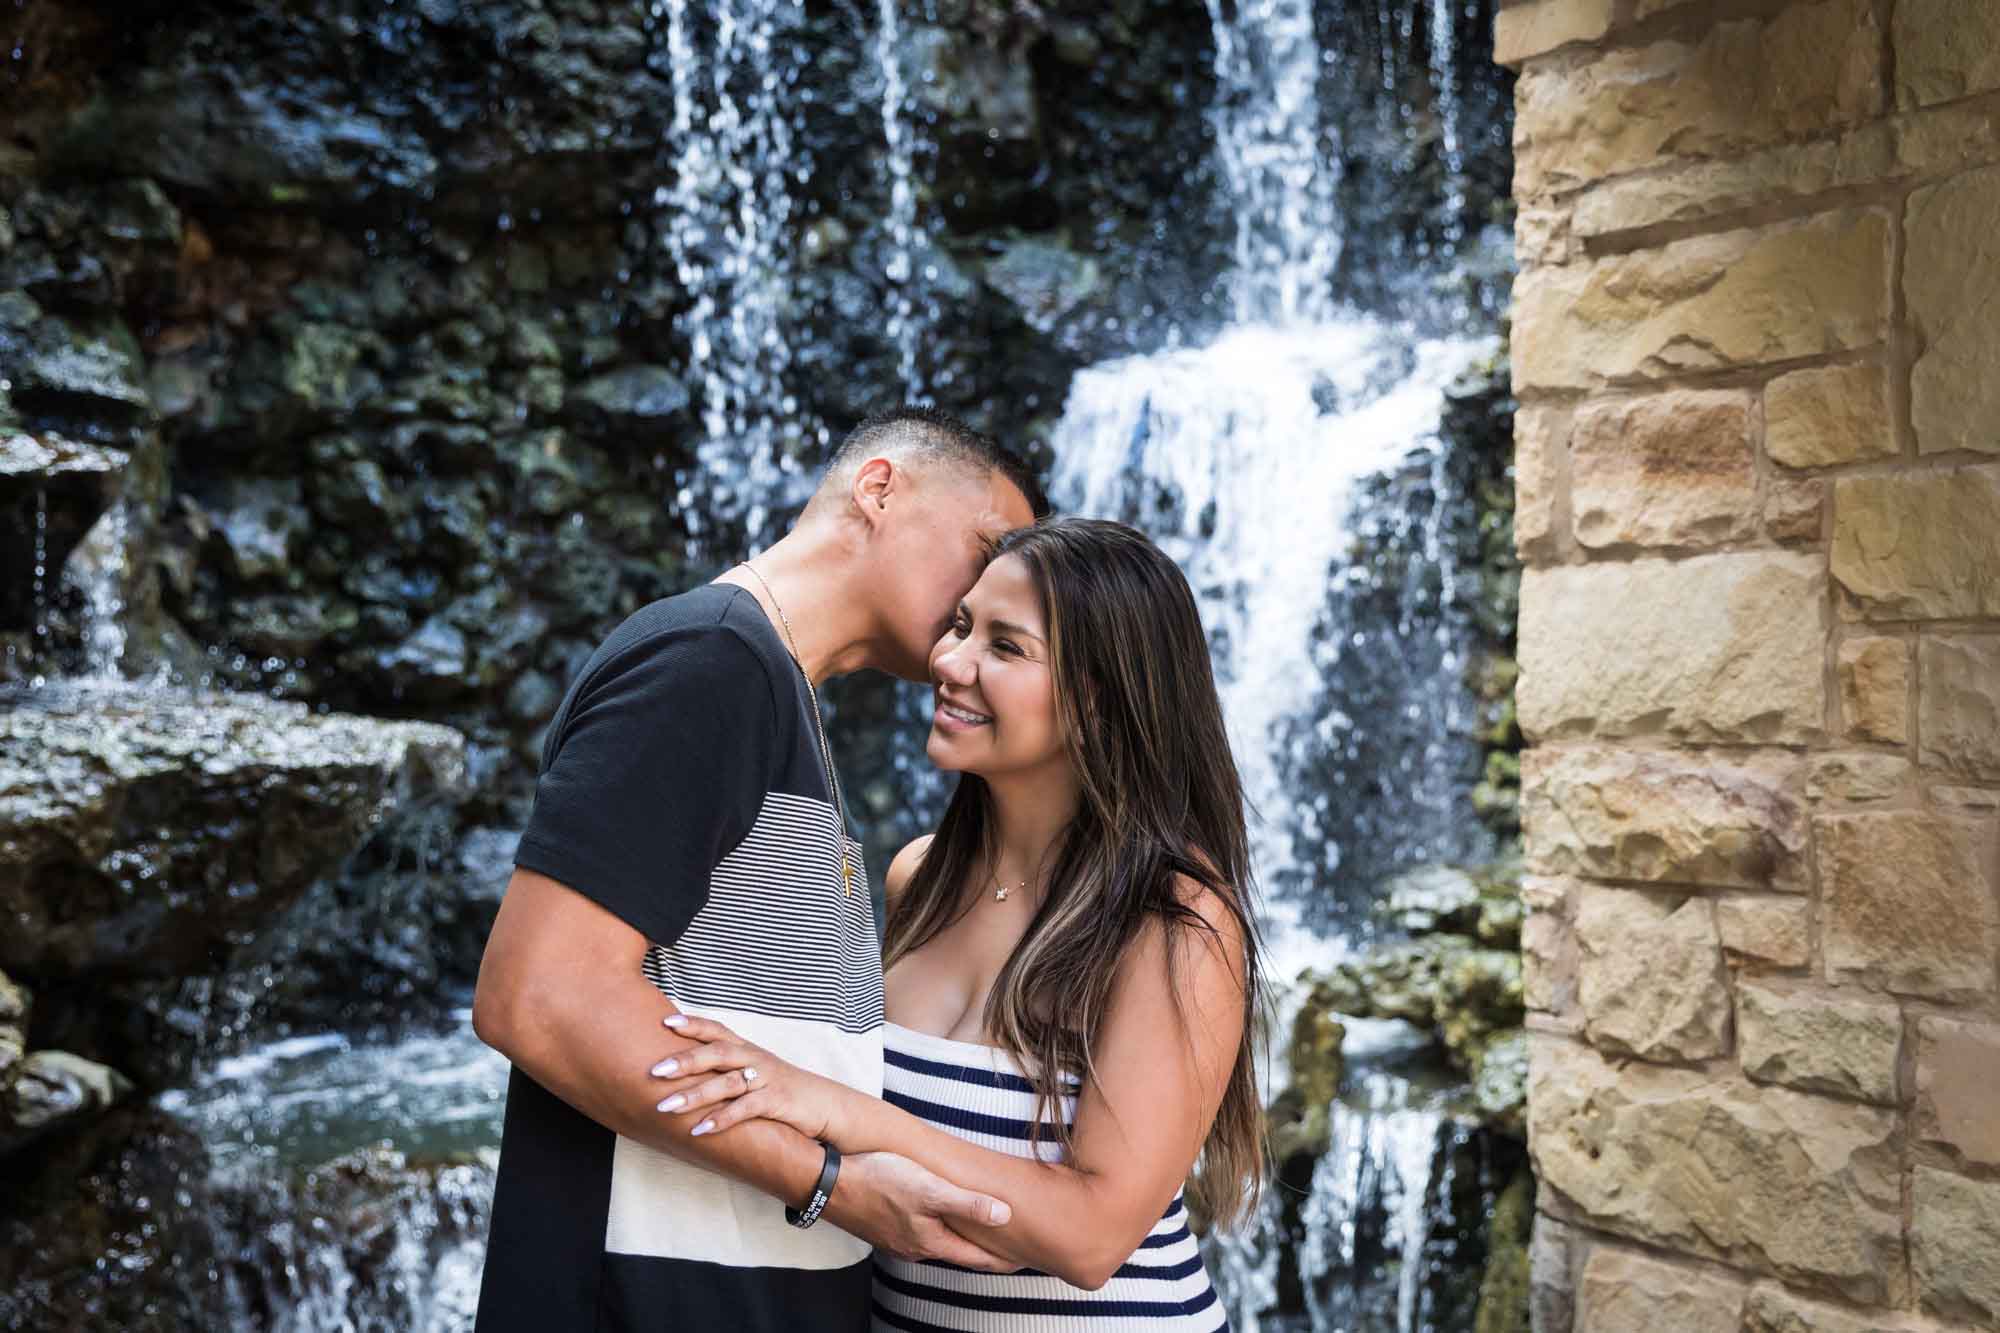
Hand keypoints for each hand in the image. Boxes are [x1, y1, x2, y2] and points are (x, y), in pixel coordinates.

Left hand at [649, 1013, 844, 1143]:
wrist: (823, 1104)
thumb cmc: (780, 1088)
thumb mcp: (753, 1072)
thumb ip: (724, 1069)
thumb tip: (683, 1072)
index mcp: (746, 1049)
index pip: (717, 1030)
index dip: (693, 1024)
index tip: (665, 1021)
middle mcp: (754, 1059)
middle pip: (717, 1053)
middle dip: (685, 1060)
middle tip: (656, 1070)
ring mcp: (766, 1079)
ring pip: (727, 1083)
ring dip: (695, 1095)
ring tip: (665, 1107)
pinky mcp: (776, 1101)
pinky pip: (745, 1109)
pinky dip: (722, 1119)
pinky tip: (700, 1129)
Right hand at [824, 1151, 1021, 1272]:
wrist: (829, 1182)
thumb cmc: (880, 1181)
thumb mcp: (931, 1189)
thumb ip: (968, 1204)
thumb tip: (1005, 1216)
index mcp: (932, 1243)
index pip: (978, 1259)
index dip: (1004, 1259)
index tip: (1026, 1259)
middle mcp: (916, 1248)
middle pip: (959, 1253)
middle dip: (984, 1251)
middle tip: (1009, 1245)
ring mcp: (897, 1240)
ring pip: (938, 1243)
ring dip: (959, 1238)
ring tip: (977, 1229)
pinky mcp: (884, 1227)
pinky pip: (920, 1232)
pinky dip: (938, 1228)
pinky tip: (937, 1214)